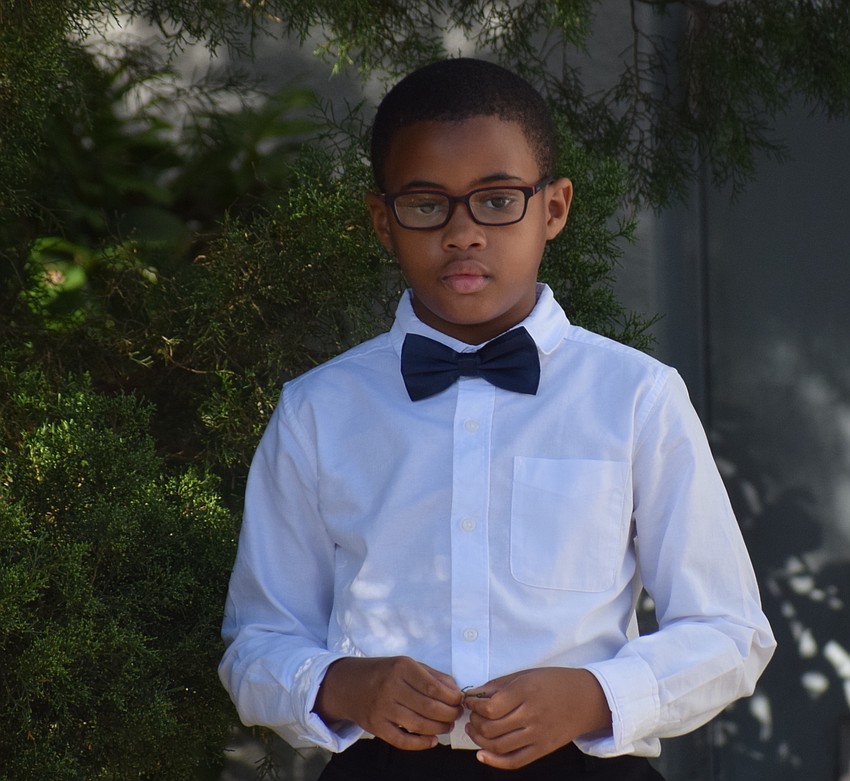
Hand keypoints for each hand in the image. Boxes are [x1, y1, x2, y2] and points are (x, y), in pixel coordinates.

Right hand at [313, 656, 463, 749]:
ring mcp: (382, 709)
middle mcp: (391, 687)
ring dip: (439, 729)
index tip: (460, 701)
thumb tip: (456, 690)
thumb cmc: (382, 672)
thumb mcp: (406, 664)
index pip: (434, 688)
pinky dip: (421, 744)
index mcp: (401, 668)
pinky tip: (432, 740)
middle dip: (449, 714)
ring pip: (419, 725)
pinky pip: (402, 741)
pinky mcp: (376, 726)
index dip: (452, 698)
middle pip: (429, 707)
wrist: (348, 684)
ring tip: (447, 726)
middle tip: (456, 715)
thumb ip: (432, 675)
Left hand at [463, 667, 611, 768]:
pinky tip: (482, 754)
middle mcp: (532, 715)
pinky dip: (495, 762)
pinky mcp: (543, 749)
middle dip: (474, 722)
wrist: (586, 699)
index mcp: (526, 692)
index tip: (469, 701)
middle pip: (491, 728)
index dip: (474, 706)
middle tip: (471, 716)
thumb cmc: (555, 682)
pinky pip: (515, 761)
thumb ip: (499, 684)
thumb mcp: (526, 674)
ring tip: (474, 730)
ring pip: (499, 746)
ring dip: (479, 740)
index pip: (490, 707)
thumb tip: (474, 695)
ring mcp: (538, 735)